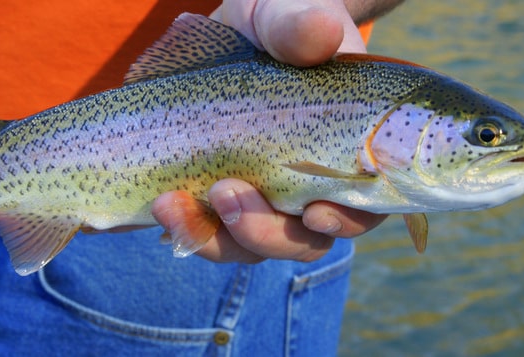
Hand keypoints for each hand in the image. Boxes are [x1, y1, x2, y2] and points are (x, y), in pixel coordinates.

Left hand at [152, 0, 386, 263]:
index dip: (346, 220)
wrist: (233, 28)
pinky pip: (205, 232)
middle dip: (263, 232)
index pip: (364, 206)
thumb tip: (319, 32)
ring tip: (171, 203)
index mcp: (350, 151)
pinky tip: (159, 206)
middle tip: (226, 193)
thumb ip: (300, 26)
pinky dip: (183, 228)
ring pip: (248, 246)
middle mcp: (310, 185)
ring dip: (212, 237)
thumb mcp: (288, 13)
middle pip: (301, 241)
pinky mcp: (217, 196)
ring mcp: (262, 196)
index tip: (315, 213)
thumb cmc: (280, 19)